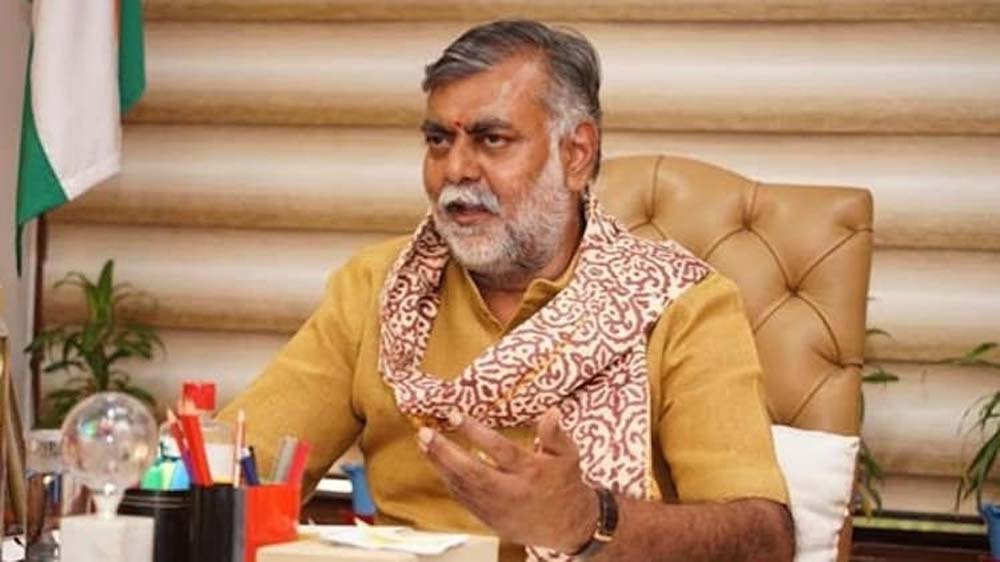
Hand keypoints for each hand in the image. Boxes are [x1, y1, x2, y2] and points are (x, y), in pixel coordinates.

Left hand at [417, 408, 597, 552]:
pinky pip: (463, 499)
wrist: (566, 526)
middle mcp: (511, 492)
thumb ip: (555, 435)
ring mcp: (498, 508)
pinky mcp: (489, 519)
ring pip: (463, 487)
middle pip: (472, 472)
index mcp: (531, 472)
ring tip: (425, 443)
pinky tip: (437, 463)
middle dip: (446, 452)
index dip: (475, 432)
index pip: (500, 450)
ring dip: (440, 464)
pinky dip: (449, 480)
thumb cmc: (565, 484)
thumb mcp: (568, 456)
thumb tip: (551, 412)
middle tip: (426, 433)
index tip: (454, 415)